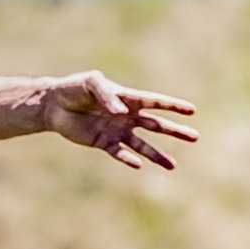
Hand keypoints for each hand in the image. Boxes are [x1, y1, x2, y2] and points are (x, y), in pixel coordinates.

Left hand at [42, 71, 197, 170]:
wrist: (54, 105)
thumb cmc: (74, 88)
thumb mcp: (91, 83)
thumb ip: (107, 95)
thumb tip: (121, 112)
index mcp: (127, 98)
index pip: (155, 102)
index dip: (173, 105)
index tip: (191, 110)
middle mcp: (127, 116)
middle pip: (156, 125)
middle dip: (175, 131)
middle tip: (195, 137)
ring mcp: (117, 131)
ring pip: (142, 144)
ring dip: (157, 154)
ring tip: (172, 166)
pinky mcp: (104, 142)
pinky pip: (120, 153)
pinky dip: (129, 159)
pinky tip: (139, 165)